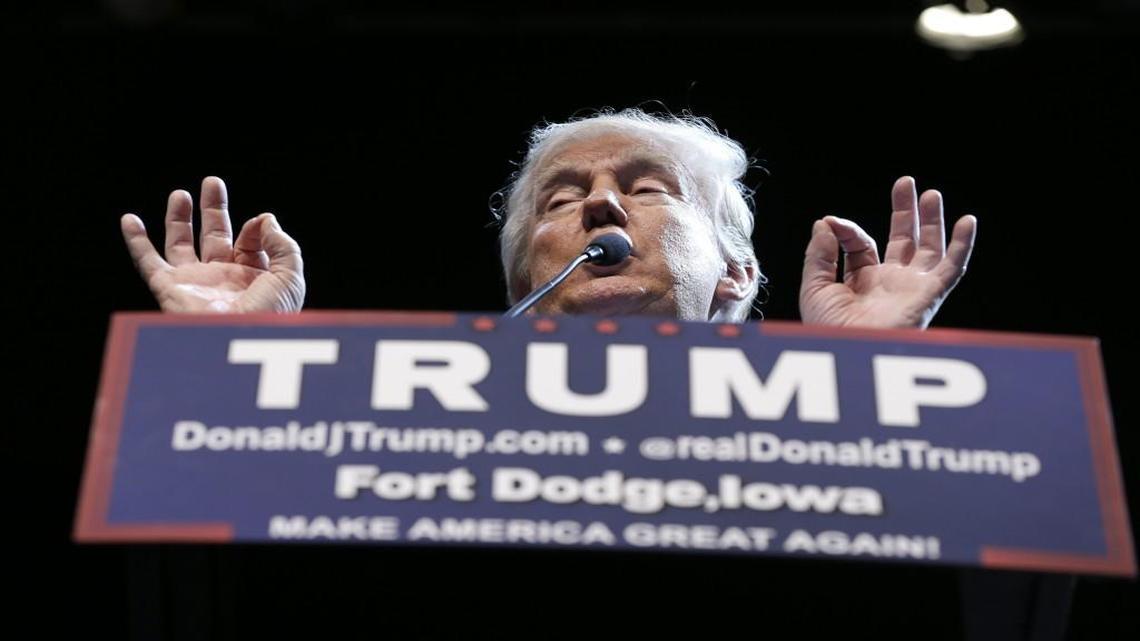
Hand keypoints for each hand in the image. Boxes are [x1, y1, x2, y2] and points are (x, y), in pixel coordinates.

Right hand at [120, 177, 304, 312]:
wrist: (239, 341)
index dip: (255, 229)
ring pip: (181, 245)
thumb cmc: (270, 315)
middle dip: (213, 210)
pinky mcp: (170, 288)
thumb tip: (265, 219)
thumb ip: (283, 244)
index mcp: (252, 278)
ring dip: (179, 219)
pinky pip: (147, 262)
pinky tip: (129, 219)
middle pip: (215, 236)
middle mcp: (222, 279)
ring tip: (180, 195)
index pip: (249, 243)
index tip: (258, 223)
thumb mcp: (290, 276)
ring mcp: (194, 283)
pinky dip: (136, 242)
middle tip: (212, 182)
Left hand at [799, 176, 975, 328]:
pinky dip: (962, 245)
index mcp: (862, 282)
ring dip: (932, 221)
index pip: (862, 244)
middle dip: (906, 211)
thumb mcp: (814, 287)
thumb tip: (825, 222)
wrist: (846, 352)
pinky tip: (967, 221)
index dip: (848, 229)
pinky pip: (953, 269)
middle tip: (906, 182)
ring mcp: (911, 288)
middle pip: (904, 240)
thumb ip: (819, 254)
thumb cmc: (827, 331)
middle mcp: (890, 283)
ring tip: (931, 194)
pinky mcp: (929, 295)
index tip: (831, 223)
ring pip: (930, 248)